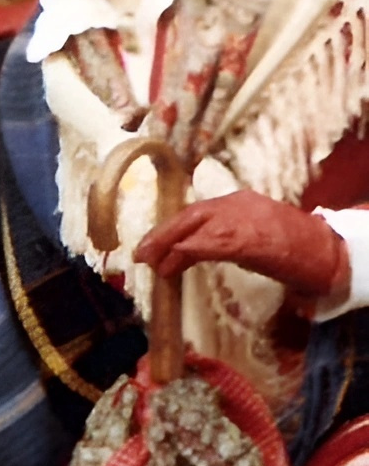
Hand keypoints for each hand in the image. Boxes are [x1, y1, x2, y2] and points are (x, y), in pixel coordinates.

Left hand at [135, 191, 352, 304]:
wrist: (325, 251)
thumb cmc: (291, 247)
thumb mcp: (250, 236)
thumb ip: (220, 240)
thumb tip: (183, 254)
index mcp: (239, 201)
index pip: (195, 211)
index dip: (169, 228)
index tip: (150, 246)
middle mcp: (239, 204)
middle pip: (190, 214)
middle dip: (162, 234)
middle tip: (141, 254)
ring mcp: (245, 219)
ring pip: (196, 227)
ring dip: (169, 246)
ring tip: (154, 265)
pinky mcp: (250, 239)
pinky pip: (212, 242)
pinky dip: (189, 251)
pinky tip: (174, 261)